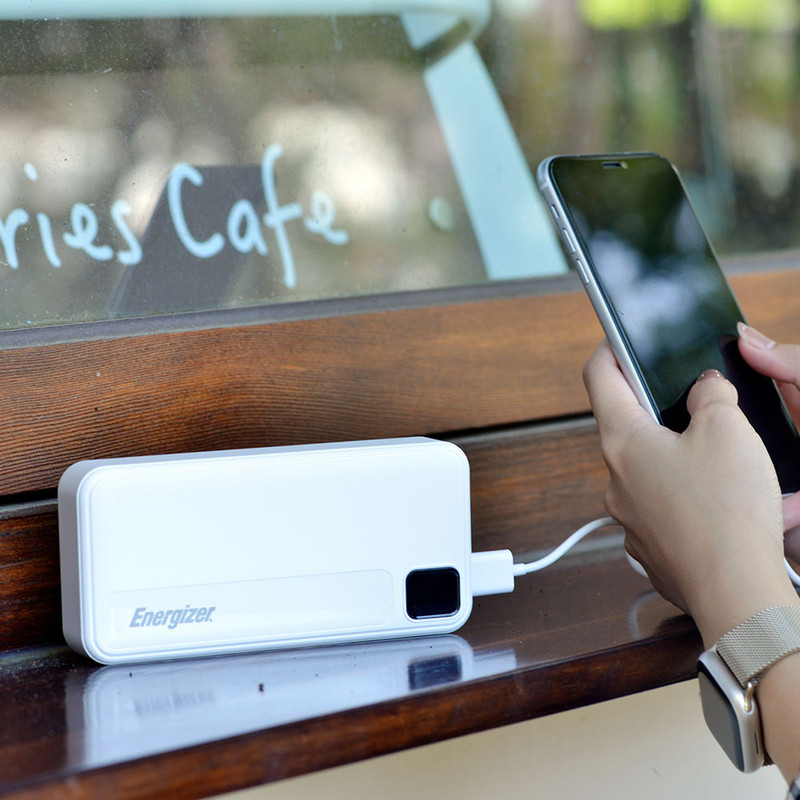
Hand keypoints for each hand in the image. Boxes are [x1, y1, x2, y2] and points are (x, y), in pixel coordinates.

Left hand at [584, 340, 793, 646]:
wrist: (734, 593)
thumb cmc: (724, 512)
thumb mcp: (729, 429)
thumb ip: (710, 395)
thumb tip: (703, 389)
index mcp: (622, 441)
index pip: (599, 377)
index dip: (610, 350)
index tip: (621, 339)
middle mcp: (615, 479)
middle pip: (629, 426)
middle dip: (664, 411)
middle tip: (698, 403)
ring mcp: (629, 516)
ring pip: (652, 470)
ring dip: (685, 458)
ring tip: (728, 461)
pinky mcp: (650, 544)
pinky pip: (667, 508)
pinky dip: (692, 497)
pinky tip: (727, 501)